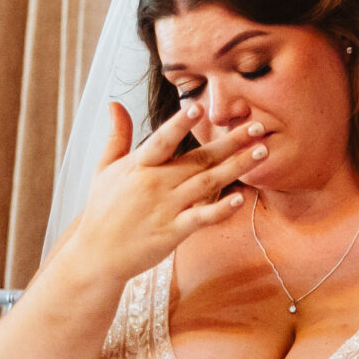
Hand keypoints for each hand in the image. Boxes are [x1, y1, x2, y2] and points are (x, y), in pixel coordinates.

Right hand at [60, 104, 267, 283]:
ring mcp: (165, 208)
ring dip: (237, 167)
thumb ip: (117, 136)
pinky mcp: (172, 231)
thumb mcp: (105, 169)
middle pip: (198, 159)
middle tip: (258, 126)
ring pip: (207, 183)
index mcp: (139, 166)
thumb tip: (114, 104)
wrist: (96, 254)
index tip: (200, 107)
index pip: (162, 140)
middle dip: (231, 142)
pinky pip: (201, 217)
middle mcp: (154, 184)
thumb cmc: (103, 208)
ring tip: (262, 152)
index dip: (180, 123)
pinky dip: (220, 209)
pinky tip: (240, 198)